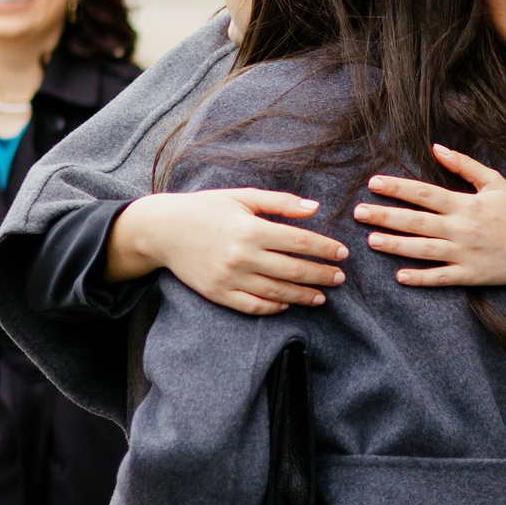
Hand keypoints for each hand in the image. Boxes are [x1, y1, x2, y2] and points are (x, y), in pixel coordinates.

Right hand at [106, 190, 346, 315]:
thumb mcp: (242, 197)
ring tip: (322, 296)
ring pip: (277, 292)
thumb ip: (280, 203)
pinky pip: (253, 306)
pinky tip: (288, 304)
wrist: (163, 230)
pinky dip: (274, 308)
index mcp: (250, 229)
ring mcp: (230, 279)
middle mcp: (242, 257)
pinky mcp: (219, 294)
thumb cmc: (206, 208)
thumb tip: (314, 207)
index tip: (342, 254)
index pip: (299, 242)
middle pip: (293, 270)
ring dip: (304, 295)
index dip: (324, 249)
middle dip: (321, 275)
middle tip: (339, 277)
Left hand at [354, 144, 505, 295]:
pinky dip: (421, 278)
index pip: (424, 193)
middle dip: (385, 216)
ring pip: (423, 250)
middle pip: (416, 221)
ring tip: (371, 240)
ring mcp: (465, 253)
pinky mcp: (471, 275)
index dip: (397, 188)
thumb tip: (435, 148)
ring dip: (396, 245)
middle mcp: (462, 228)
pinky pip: (441, 277)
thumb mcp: (495, 182)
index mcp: (465, 203)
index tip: (373, 183)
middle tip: (358, 213)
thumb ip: (464, 165)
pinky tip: (399, 276)